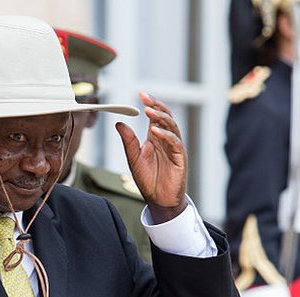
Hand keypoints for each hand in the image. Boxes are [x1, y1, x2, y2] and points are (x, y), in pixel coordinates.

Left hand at [114, 92, 186, 222]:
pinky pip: (175, 143)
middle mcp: (165, 140)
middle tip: (145, 99)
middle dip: (156, 106)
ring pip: (171, 126)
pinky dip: (165, 135)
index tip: (141, 94)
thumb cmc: (148, 180)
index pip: (154, 116)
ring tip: (149, 111)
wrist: (159, 200)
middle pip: (165, 117)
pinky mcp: (179, 158)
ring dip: (160, 118)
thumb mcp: (134, 158)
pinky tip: (155, 131)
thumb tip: (119, 123)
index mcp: (155, 138)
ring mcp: (174, 148)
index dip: (150, 104)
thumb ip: (128, 141)